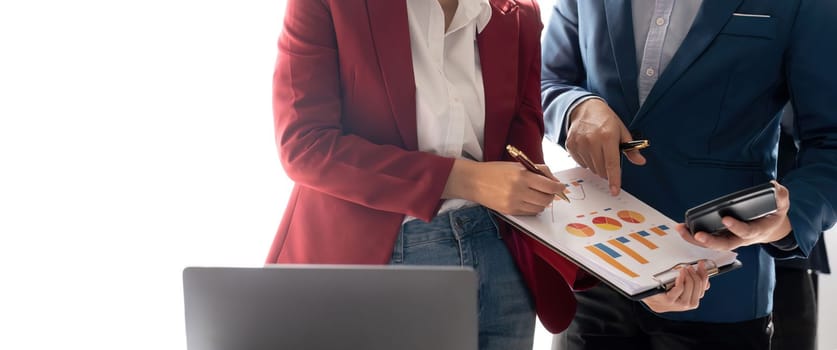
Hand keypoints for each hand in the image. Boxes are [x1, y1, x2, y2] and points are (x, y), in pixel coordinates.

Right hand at [442, 159, 565, 214]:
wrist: (474, 181)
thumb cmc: (496, 171)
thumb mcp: (517, 165)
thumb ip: (538, 170)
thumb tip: (554, 181)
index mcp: (522, 176)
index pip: (549, 186)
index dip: (559, 188)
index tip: (561, 187)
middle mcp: (519, 191)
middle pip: (546, 199)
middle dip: (551, 195)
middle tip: (549, 191)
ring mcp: (514, 203)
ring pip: (540, 208)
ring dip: (543, 202)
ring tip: (538, 195)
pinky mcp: (510, 211)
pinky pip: (530, 213)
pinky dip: (534, 208)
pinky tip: (529, 201)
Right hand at [565, 99, 645, 194]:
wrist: (585, 108)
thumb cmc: (606, 120)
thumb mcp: (622, 131)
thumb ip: (631, 149)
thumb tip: (640, 161)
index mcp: (608, 136)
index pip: (612, 164)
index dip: (614, 179)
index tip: (614, 191)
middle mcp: (592, 141)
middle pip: (601, 169)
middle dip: (607, 170)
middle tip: (608, 157)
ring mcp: (579, 143)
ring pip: (591, 168)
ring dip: (597, 165)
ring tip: (598, 150)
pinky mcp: (570, 145)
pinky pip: (581, 163)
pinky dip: (587, 161)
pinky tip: (588, 149)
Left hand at [642, 261, 709, 312]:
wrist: (635, 287)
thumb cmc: (653, 283)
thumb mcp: (672, 282)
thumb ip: (686, 283)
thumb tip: (705, 282)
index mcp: (682, 302)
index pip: (700, 294)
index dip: (704, 280)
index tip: (703, 267)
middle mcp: (679, 307)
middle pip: (697, 296)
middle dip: (699, 279)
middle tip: (694, 267)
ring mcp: (672, 306)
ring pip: (690, 297)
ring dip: (691, 281)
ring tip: (687, 269)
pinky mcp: (665, 302)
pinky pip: (678, 292)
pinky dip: (682, 282)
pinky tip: (680, 274)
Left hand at [675, 181, 792, 250]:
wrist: (770, 229)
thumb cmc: (773, 216)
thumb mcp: (782, 205)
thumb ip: (780, 196)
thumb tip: (774, 187)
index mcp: (756, 231)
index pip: (746, 232)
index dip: (736, 227)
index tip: (726, 219)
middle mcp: (741, 239)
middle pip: (724, 244)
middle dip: (710, 241)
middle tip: (698, 235)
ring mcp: (730, 239)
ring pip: (712, 244)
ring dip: (695, 239)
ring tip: (682, 229)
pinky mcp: (721, 237)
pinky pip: (707, 240)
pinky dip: (693, 236)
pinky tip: (682, 228)